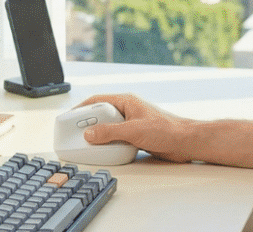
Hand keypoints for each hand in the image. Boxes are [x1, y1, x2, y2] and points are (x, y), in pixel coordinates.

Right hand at [76, 94, 195, 162]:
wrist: (185, 142)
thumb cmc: (166, 130)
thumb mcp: (134, 131)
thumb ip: (110, 132)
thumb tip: (89, 134)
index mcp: (126, 101)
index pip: (96, 101)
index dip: (80, 109)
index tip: (68, 119)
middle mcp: (127, 111)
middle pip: (100, 116)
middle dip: (87, 125)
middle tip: (74, 135)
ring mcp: (131, 124)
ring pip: (107, 129)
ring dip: (98, 137)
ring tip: (86, 145)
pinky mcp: (135, 136)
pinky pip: (116, 139)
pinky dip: (108, 145)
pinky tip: (104, 151)